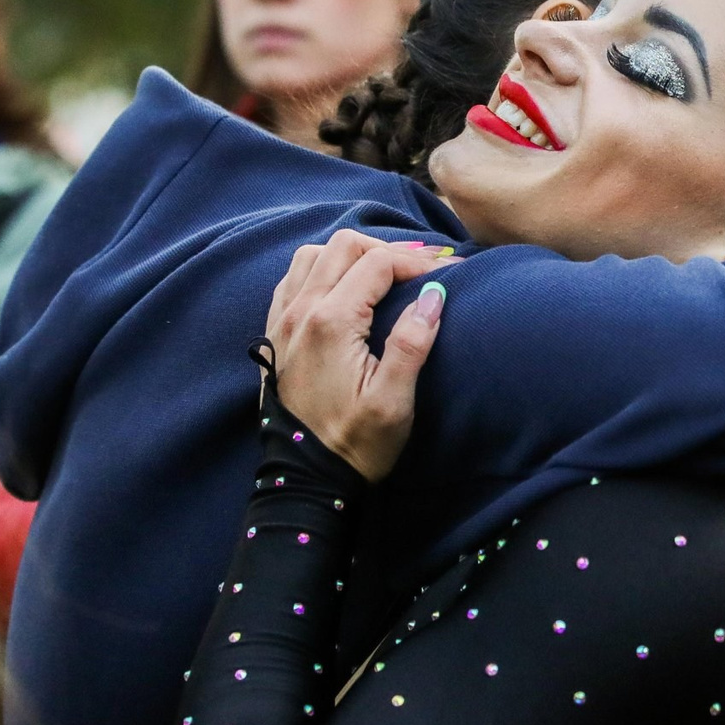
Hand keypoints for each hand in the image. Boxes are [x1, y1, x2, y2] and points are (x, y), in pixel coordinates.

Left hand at [264, 230, 452, 481]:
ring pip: (312, 255)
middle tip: (419, 271)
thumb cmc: (354, 446)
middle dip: (386, 250)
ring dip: (350, 256)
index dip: (418, 263)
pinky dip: (320, 270)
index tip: (449, 275)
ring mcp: (283, 321)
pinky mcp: (275, 335)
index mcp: (331, 322)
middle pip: (343, 245)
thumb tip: (435, 293)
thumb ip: (412, 343)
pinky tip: (341, 289)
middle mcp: (301, 312)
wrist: (305, 479)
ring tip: (382, 275)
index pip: (378, 263)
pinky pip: (292, 279)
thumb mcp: (393, 402)